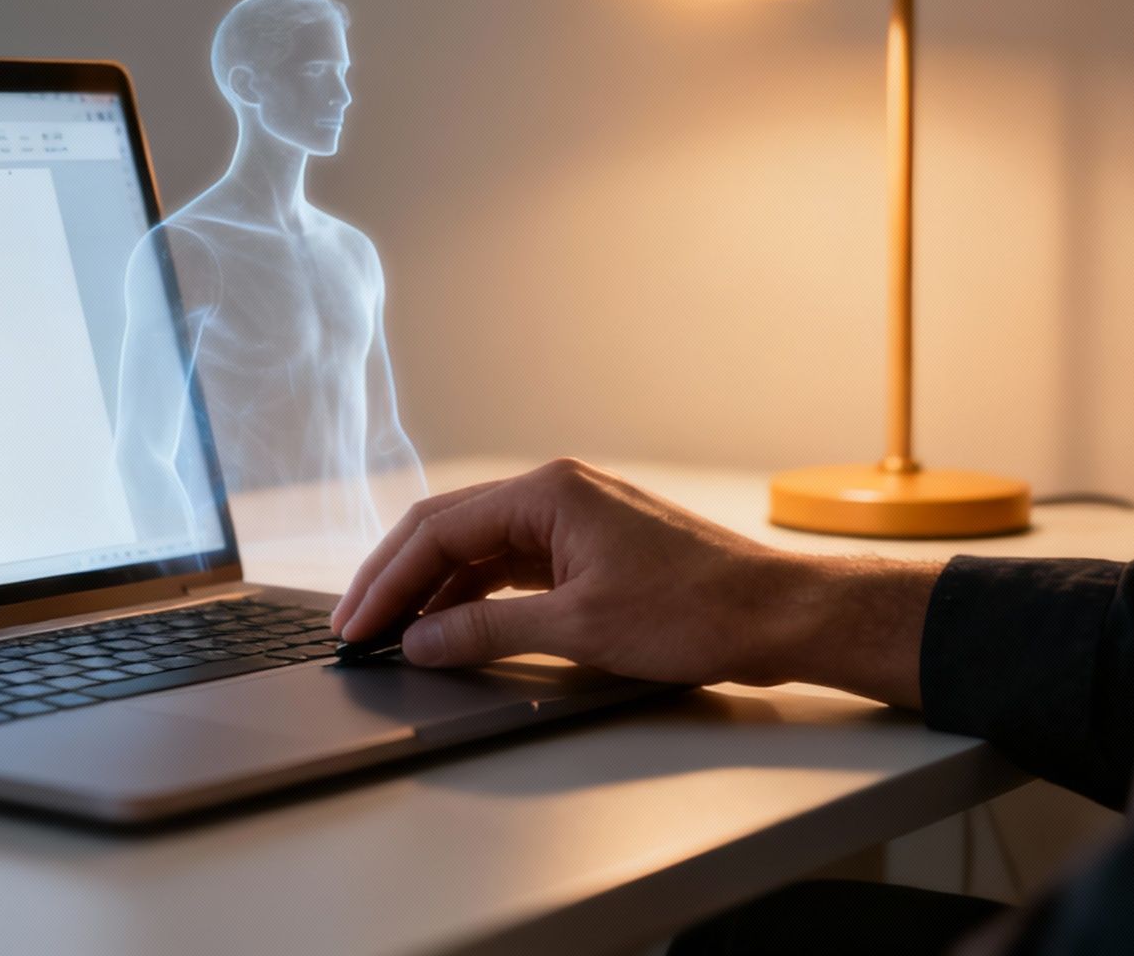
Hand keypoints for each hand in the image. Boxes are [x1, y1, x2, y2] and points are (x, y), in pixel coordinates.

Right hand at [331, 459, 940, 705]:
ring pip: (475, 548)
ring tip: (392, 635)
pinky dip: (472, 596)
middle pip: (446, 529)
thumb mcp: (578, 629)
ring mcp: (571, 519)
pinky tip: (449, 628)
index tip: (356, 623)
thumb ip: (486, 631)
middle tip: (355, 628)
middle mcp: (554, 493)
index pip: (438, 529)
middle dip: (395, 579)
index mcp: (547, 493)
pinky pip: (508, 566)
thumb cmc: (696, 611)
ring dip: (430, 590)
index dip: (386, 580)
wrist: (777, 617)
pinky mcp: (586, 548)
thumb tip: (419, 639)